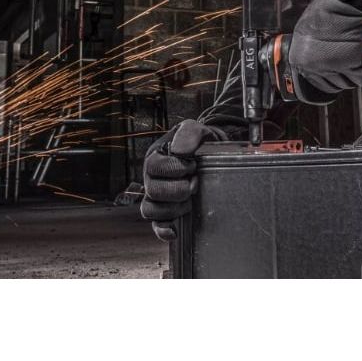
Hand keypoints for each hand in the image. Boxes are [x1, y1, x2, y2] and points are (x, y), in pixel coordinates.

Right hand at [140, 118, 224, 239]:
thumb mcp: (196, 129)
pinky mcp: (164, 212)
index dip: (175, 169)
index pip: (154, 166)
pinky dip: (163, 230)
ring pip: (151, 209)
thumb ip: (189, 134)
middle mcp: (151, 178)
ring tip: (190, 200)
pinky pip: (156, 225)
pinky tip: (174, 231)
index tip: (192, 165)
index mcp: (155, 157)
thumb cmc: (199, 142)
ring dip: (173, 208)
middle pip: (153, 191)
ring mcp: (156, 196)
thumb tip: (179, 151)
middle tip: (195, 183)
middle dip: (178, 189)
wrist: (210, 154)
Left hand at [288, 0, 361, 102]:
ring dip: (354, 77)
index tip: (335, 75)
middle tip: (348, 68)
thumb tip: (318, 59)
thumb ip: (311, 51)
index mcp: (300, 60)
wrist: (342, 2)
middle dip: (342, 78)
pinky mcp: (351, 64)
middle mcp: (314, 66)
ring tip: (357, 65)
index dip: (328, 78)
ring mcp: (332, 66)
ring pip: (347, 83)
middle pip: (332, 84)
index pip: (315, 82)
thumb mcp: (306, 33)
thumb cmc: (326, 10)